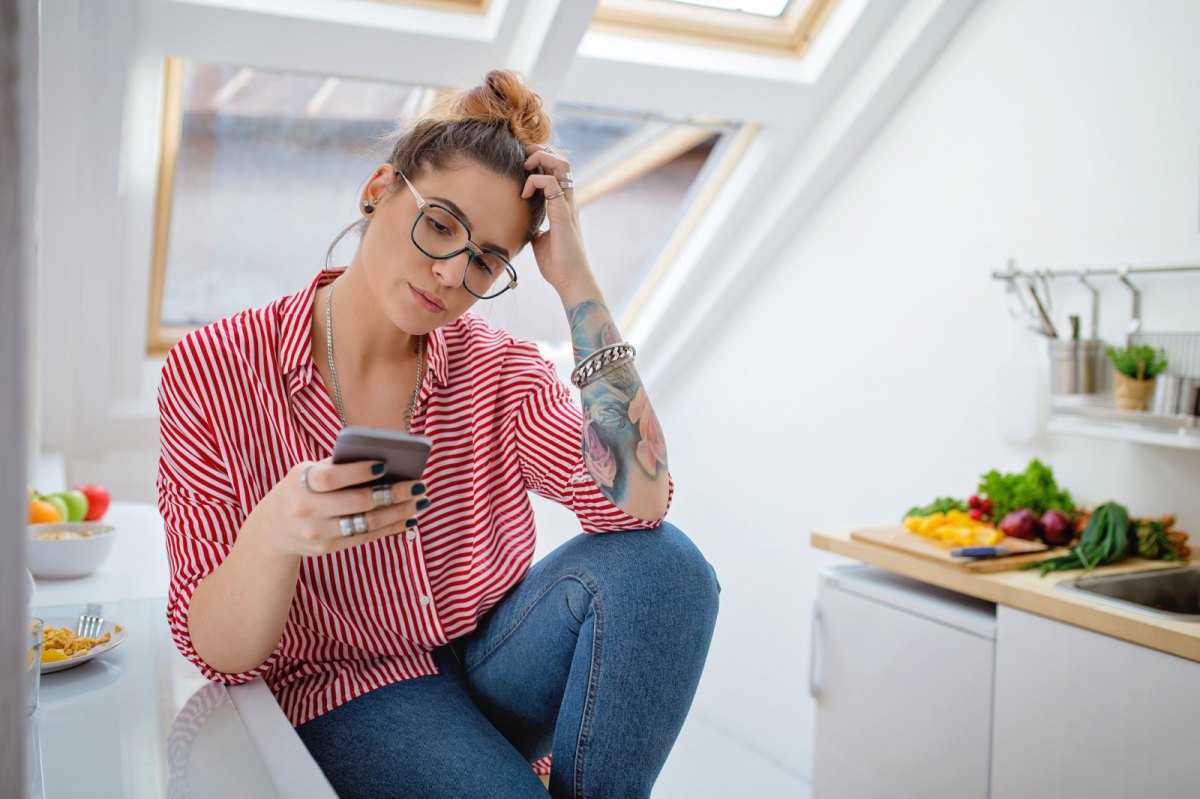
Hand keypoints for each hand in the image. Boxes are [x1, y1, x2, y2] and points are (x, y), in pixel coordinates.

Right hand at [247, 457, 429, 557]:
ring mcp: (317, 532)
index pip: (332, 478)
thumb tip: (384, 460)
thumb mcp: (306, 472)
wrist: (272, 529)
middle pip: (357, 503)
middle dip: (393, 494)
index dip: (358, 472)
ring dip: (398, 513)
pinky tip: (408, 519)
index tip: (384, 465)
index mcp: (302, 482)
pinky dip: (390, 528)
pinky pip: (365, 538)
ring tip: (420, 502)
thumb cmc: (300, 489)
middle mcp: (307, 509)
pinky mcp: (327, 548)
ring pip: (366, 523)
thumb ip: (336, 464)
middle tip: (418, 485)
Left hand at [522, 146, 595, 297]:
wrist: (570, 280)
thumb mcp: (540, 241)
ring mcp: (567, 206)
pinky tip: (524, 195)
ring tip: (525, 170)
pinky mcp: (562, 213)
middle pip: (562, 161)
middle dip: (540, 153)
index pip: (557, 171)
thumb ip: (535, 227)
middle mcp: (568, 202)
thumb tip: (524, 224)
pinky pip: (551, 183)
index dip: (541, 162)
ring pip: (561, 165)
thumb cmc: (557, 264)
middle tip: (523, 161)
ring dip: (540, 160)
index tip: (523, 169)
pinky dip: (535, 181)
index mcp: (563, 206)